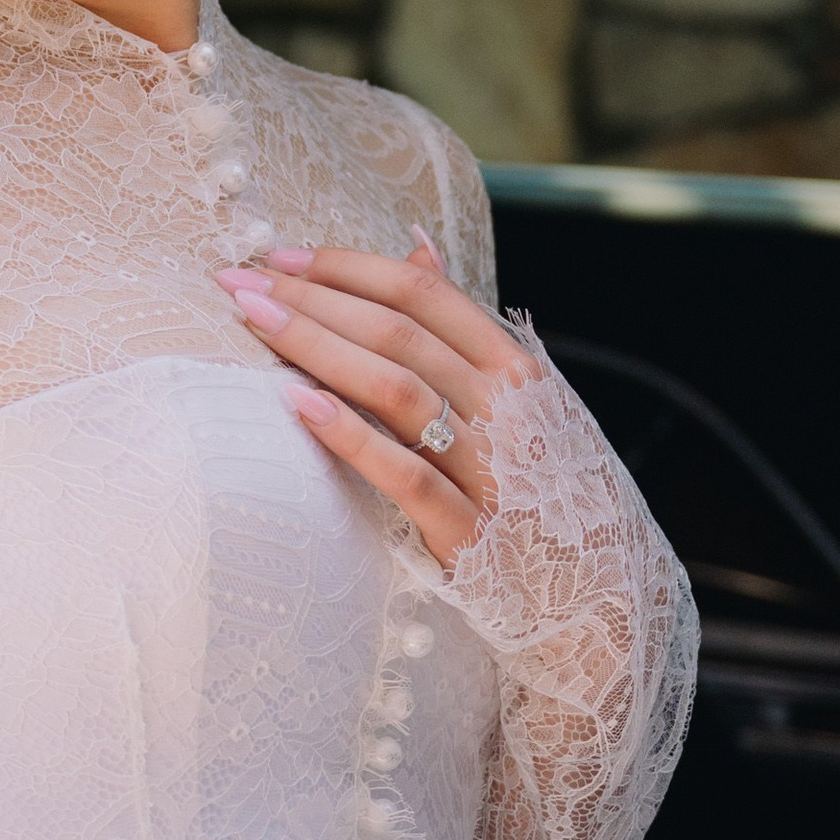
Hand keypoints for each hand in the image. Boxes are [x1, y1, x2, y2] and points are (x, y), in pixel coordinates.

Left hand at [214, 234, 532, 573]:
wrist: (600, 594)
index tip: (280, 256)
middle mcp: (507, 409)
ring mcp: (490, 470)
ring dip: (319, 347)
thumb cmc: (542, 488)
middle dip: (313, 299)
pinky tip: (299, 405)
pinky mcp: (470, 532)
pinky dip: (352, 437)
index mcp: (516, 369)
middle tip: (240, 280)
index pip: (422, 296)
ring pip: (397, 390)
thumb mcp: (521, 399)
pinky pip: (406, 476)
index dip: (348, 268)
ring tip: (253, 321)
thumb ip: (463, 328)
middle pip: (398, 334)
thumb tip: (417, 245)